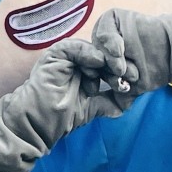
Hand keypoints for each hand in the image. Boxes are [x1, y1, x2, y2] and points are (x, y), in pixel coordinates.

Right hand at [0, 37, 133, 171]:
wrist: (37, 124)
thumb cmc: (59, 119)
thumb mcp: (90, 109)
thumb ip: (107, 103)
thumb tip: (127, 103)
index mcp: (82, 72)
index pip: (107, 65)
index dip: (121, 72)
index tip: (133, 83)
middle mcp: (74, 62)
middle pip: (103, 56)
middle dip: (118, 65)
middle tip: (131, 76)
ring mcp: (64, 57)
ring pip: (92, 50)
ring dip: (107, 61)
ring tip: (117, 74)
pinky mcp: (55, 55)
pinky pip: (76, 48)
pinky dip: (90, 54)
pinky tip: (98, 66)